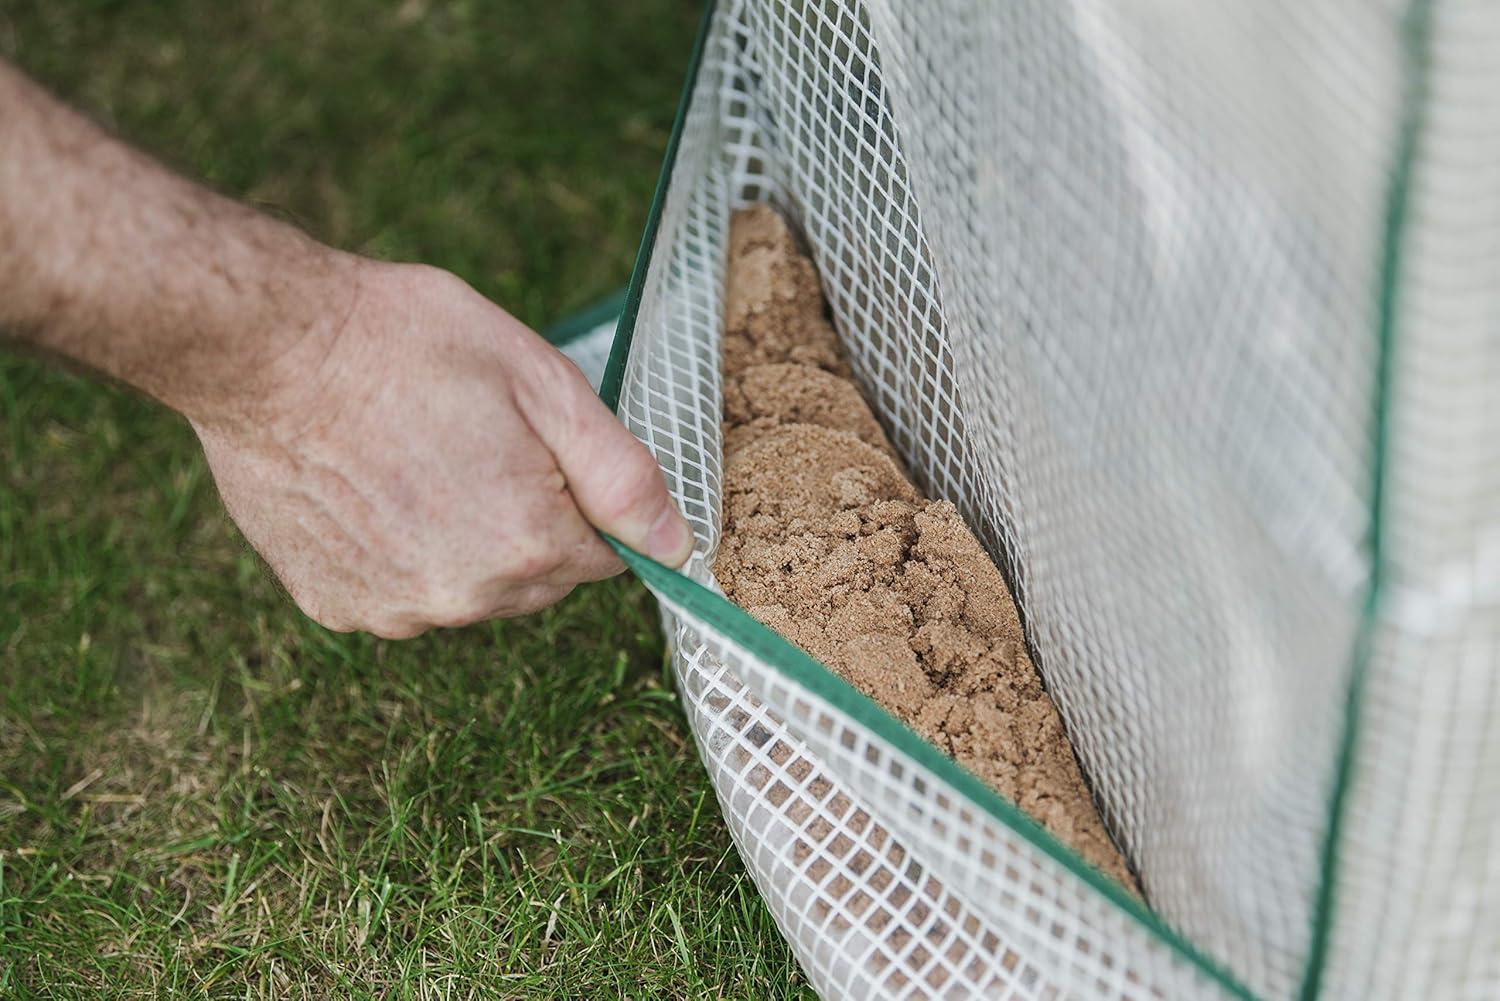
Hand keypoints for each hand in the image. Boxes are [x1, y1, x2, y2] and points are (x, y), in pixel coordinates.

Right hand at [191, 258, 693, 637]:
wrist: (269, 347)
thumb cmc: (407, 344)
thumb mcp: (543, 382)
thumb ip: (622, 476)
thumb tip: (677, 547)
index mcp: (528, 546)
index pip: (605, 555)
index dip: (578, 495)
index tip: (531, 443)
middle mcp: (464, 598)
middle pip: (538, 578)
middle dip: (527, 520)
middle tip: (470, 439)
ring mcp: (392, 610)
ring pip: (469, 588)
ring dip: (462, 540)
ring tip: (414, 458)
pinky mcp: (334, 605)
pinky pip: (400, 590)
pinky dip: (397, 552)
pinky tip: (368, 487)